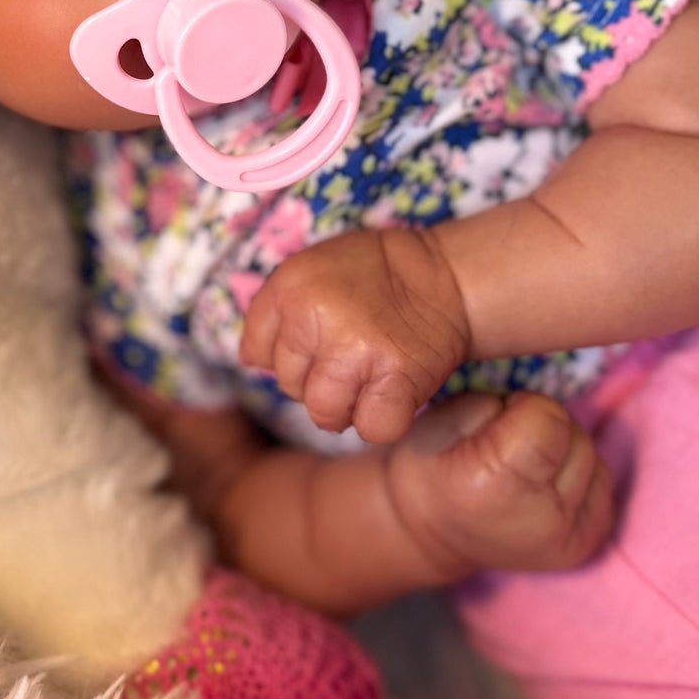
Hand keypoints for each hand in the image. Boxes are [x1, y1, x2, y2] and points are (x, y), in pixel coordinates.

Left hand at [239, 226, 470, 444]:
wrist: (446, 276)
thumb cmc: (376, 276)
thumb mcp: (312, 270)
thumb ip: (276, 310)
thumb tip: (252, 360)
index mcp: (289, 286)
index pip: (257, 352)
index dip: (288, 353)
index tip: (317, 340)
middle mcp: (315, 317)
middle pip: (289, 386)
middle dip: (317, 378)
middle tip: (352, 352)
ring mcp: (355, 350)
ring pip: (324, 414)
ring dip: (347, 406)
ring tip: (370, 376)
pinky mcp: (395, 378)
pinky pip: (372, 428)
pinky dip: (384, 420)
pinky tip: (392, 392)